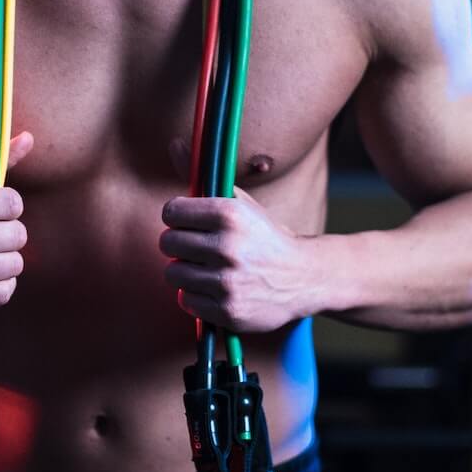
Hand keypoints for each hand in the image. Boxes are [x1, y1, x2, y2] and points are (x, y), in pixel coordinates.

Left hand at [159, 175, 316, 334]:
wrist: (303, 277)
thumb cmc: (266, 239)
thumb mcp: (246, 207)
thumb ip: (212, 188)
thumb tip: (176, 161)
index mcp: (230, 215)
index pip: (172, 212)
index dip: (175, 217)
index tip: (183, 222)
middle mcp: (227, 247)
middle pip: (167, 243)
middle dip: (178, 245)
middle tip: (194, 248)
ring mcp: (226, 282)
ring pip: (173, 273)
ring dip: (185, 271)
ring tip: (205, 269)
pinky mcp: (227, 311)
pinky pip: (186, 300)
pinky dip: (196, 295)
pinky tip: (213, 289)